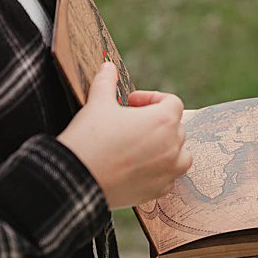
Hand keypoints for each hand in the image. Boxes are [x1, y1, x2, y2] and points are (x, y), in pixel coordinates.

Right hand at [58, 63, 193, 208]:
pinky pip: (170, 178)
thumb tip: (107, 67)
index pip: (172, 102)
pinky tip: (139, 167)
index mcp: (163, 121)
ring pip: (181, 155)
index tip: (131, 102)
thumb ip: (106, 81)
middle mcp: (172, 146)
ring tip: (144, 145)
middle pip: (176, 127)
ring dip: (167, 147)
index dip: (152, 98)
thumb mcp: (97, 103)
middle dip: (156, 122)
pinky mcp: (158, 190)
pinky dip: (161, 171)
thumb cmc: (89, 138)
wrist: (76, 179)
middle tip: (131, 123)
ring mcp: (168, 171)